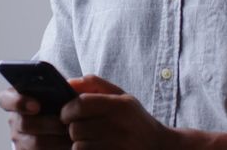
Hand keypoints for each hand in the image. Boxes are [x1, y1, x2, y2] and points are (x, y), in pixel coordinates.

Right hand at [0, 87, 71, 149]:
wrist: (66, 122)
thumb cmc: (61, 101)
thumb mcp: (60, 88)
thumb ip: (60, 83)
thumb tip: (69, 84)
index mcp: (16, 98)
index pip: (6, 99)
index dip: (18, 102)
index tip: (36, 106)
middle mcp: (15, 119)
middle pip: (25, 123)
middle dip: (48, 124)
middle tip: (65, 123)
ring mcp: (19, 138)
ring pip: (35, 142)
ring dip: (56, 139)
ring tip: (72, 135)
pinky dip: (56, 149)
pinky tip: (68, 145)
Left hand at [60, 75, 175, 149]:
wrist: (160, 147)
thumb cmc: (134, 120)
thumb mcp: (121, 96)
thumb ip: (95, 84)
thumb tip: (68, 83)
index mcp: (121, 106)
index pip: (81, 104)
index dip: (67, 110)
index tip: (67, 115)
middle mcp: (120, 126)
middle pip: (76, 128)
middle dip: (73, 129)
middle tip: (81, 130)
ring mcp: (119, 147)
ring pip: (79, 147)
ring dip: (79, 145)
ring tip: (90, 142)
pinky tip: (95, 149)